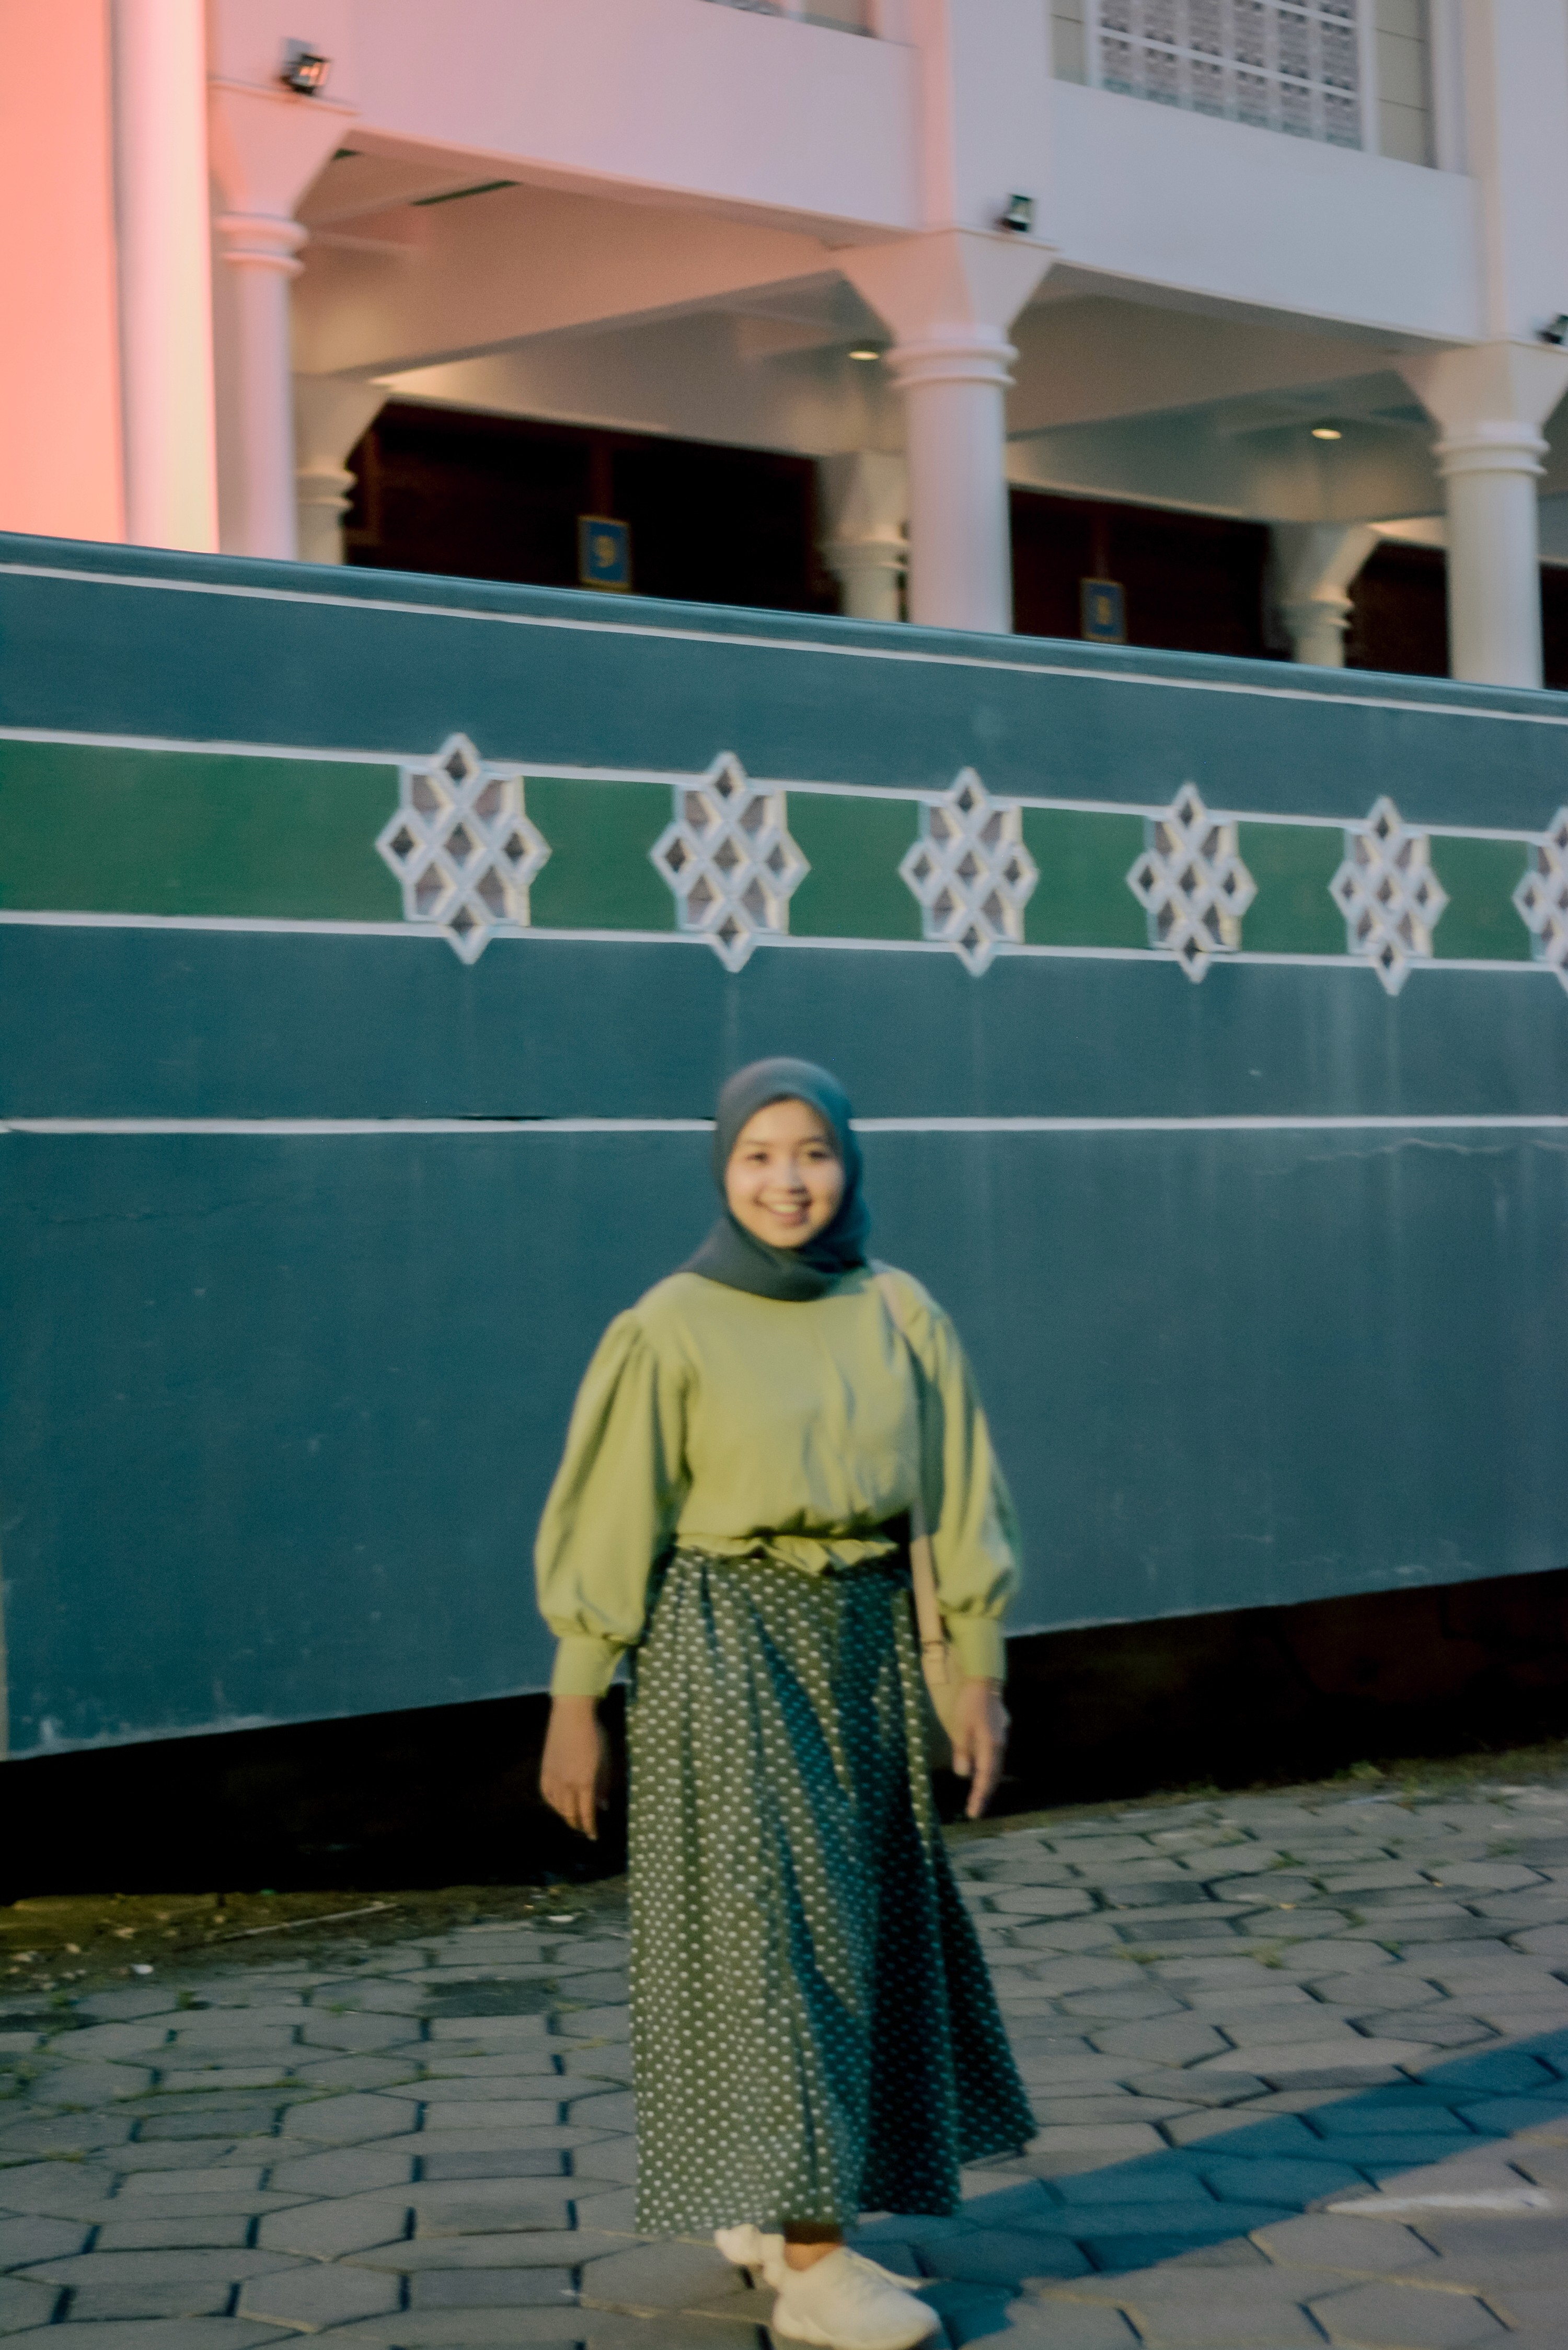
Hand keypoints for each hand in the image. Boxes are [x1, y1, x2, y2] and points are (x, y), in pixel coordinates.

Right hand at [540, 1696, 610, 1838]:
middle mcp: (567, 1783)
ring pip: (557, 1806)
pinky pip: (547, 1794)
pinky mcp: (545, 1769)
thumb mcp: (605, 1760)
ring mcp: (554, 1776)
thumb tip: (603, 1805)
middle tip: (584, 1829)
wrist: (572, 1715)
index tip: (594, 1836)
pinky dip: (553, 1803)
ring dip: (566, 1815)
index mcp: (585, 1781)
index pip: (587, 1813)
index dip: (590, 1827)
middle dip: (578, 1825)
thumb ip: (603, 1785)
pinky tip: (559, 1804)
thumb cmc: (594, 1734)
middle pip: (570, 1814)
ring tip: (573, 1818)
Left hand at [949, 1679, 1007, 1819]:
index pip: (985, 1777)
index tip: (973, 1813)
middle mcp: (999, 1743)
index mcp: (991, 1745)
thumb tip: (964, 1775)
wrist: (983, 1679)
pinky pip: (993, 1753)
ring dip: (986, 1779)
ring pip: (994, 1763)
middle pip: (993, 1774)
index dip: (979, 1796)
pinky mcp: (998, 1729)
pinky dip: (987, 1765)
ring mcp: (1000, 1735)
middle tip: (975, 1808)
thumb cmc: (969, 1703)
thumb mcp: (960, 1727)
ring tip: (977, 1795)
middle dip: (984, 1792)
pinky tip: (979, 1768)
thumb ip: (963, 1751)